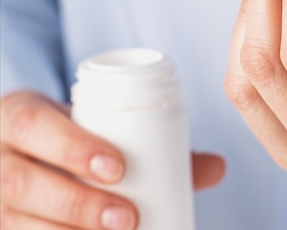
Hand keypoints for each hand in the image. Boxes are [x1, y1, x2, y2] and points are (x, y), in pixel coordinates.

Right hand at [0, 90, 224, 228]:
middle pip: (21, 183)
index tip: (118, 167)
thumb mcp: (96, 125)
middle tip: (126, 218)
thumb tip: (218, 167)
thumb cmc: (66, 134)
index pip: (34, 125)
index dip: (72, 147)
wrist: (17, 145)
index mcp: (19, 116)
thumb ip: (151, 142)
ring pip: (13, 220)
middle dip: (76, 203)